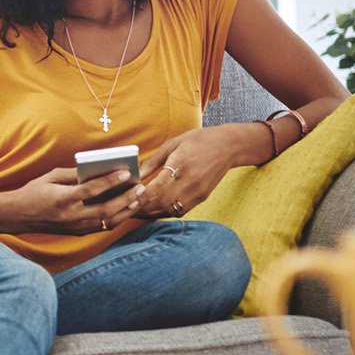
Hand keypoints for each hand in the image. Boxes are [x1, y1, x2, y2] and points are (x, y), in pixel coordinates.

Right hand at [0, 166, 145, 235]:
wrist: (19, 215)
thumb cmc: (35, 192)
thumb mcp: (51, 177)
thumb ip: (74, 174)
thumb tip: (98, 170)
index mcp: (62, 199)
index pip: (91, 190)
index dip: (110, 181)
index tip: (125, 172)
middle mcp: (71, 216)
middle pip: (105, 209)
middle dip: (126, 197)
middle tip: (140, 187)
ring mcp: (75, 227)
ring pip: (108, 221)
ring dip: (126, 210)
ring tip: (138, 198)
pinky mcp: (78, 233)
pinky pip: (103, 226)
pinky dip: (117, 218)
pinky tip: (126, 208)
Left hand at [135, 125, 253, 217]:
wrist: (228, 146)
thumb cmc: (198, 141)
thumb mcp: (173, 143)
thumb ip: (153, 160)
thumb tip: (136, 174)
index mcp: (182, 163)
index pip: (159, 185)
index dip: (143, 195)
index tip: (128, 197)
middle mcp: (191, 180)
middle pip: (163, 202)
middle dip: (143, 207)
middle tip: (126, 208)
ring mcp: (198, 191)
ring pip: (170, 210)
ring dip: (151, 213)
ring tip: (135, 212)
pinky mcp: (202, 198)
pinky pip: (180, 210)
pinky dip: (164, 212)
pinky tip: (152, 210)